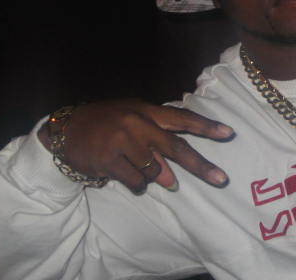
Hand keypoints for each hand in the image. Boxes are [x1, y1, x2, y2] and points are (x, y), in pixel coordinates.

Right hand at [38, 99, 234, 193]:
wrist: (67, 128)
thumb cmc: (108, 122)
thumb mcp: (133, 120)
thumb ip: (156, 142)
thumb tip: (171, 175)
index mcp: (147, 111)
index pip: (182, 119)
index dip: (206, 127)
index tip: (228, 133)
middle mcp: (138, 125)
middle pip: (176, 148)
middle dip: (201, 165)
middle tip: (221, 179)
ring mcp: (123, 142)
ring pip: (154, 171)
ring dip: (154, 177)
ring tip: (138, 166)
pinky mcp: (109, 160)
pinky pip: (135, 182)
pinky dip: (136, 184)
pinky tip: (125, 174)